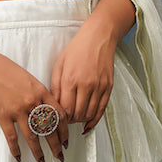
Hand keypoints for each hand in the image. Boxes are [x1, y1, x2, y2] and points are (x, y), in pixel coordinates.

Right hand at [0, 49, 68, 161]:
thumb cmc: (6, 70)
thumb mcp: (30, 79)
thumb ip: (40, 94)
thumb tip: (47, 111)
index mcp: (41, 92)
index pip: (59, 115)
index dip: (65, 131)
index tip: (65, 140)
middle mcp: (32, 102)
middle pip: (49, 128)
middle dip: (56, 145)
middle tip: (60, 156)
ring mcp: (17, 109)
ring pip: (32, 136)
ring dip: (38, 151)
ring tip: (42, 160)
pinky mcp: (3, 115)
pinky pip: (12, 137)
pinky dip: (15, 149)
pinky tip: (18, 156)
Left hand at [50, 15, 118, 133]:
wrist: (99, 37)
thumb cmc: (76, 49)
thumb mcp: (59, 65)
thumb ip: (55, 87)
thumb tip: (54, 105)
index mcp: (70, 80)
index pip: (65, 110)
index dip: (60, 118)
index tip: (57, 118)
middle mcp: (86, 85)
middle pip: (77, 115)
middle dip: (70, 121)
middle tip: (66, 120)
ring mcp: (99, 87)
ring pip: (89, 114)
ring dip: (81, 120)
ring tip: (75, 118)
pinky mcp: (108, 87)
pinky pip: (101, 110)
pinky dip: (94, 120)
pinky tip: (88, 124)